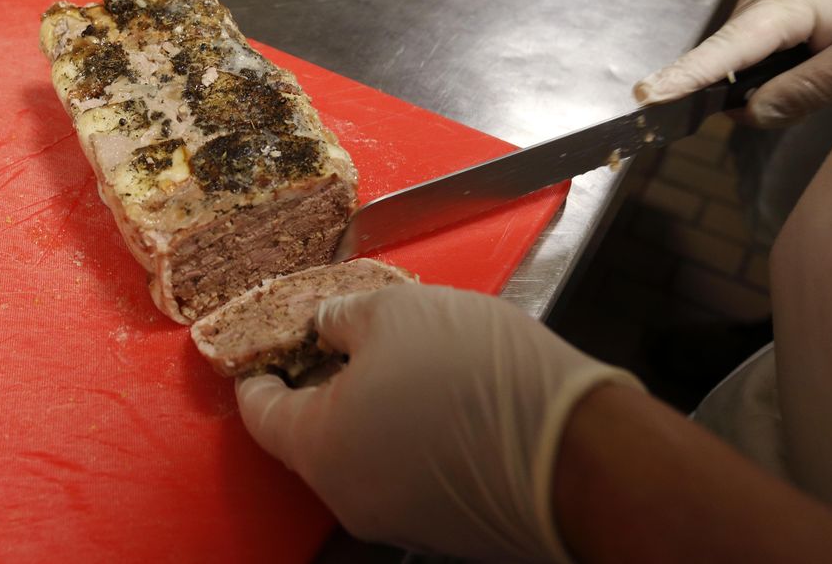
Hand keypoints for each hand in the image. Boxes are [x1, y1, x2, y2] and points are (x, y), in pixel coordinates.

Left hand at [235, 283, 640, 561]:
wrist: (575, 446)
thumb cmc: (477, 374)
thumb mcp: (395, 311)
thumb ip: (340, 317)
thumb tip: (327, 324)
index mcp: (321, 445)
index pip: (260, 412)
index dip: (256, 374)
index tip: (261, 354)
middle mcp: (349, 493)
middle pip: (312, 434)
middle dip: (322, 383)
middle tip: (341, 342)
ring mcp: (396, 514)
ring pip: (360, 451)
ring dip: (368, 407)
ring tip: (404, 361)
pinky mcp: (441, 521)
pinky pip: (401, 469)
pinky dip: (405, 433)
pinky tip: (440, 397)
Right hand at [633, 0, 831, 127]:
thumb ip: (805, 90)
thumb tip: (749, 115)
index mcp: (784, 4)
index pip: (721, 52)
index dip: (683, 78)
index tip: (646, 96)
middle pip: (727, 64)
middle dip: (752, 94)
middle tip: (813, 95)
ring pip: (744, 61)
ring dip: (772, 80)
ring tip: (822, 70)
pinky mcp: (775, 1)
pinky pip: (758, 48)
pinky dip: (778, 65)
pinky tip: (813, 58)